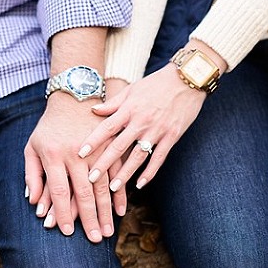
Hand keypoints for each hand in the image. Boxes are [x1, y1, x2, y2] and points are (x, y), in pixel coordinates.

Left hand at [24, 79, 128, 242]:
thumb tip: (35, 204)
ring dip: (107, 211)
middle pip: (83, 192)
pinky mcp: (109, 147)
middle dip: (89, 218)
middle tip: (95, 240)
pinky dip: (120, 194)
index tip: (67, 232)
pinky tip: (122, 210)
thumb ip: (32, 175)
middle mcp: (75, 154)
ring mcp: (95, 150)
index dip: (63, 212)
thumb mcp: (32, 147)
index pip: (58, 189)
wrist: (73, 98)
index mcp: (53, 155)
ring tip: (109, 231)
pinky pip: (117, 174)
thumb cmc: (48, 128)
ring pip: (103, 185)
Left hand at [78, 64, 206, 190]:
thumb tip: (93, 110)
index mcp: (129, 109)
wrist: (188, 79)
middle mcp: (141, 121)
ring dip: (125, 174)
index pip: (107, 128)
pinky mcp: (172, 136)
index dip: (93, 141)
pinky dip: (150, 172)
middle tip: (91, 179)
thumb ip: (113, 103)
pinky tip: (140, 184)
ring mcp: (157, 130)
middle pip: (119, 146)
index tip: (80, 154)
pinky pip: (159, 158)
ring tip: (113, 188)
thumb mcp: (132, 89)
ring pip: (138, 156)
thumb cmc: (157, 83)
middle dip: (104, 164)